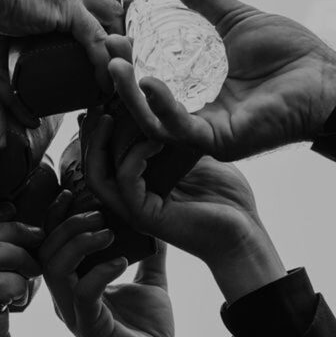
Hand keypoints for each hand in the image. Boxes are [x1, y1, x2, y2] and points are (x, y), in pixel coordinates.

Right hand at [0, 0, 123, 83]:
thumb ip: (9, 39)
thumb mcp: (5, 13)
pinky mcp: (68, 8)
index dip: (102, 10)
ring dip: (116, 45)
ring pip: (113, 16)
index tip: (100, 36)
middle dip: (115, 28)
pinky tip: (104, 83)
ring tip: (112, 72)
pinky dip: (103, 63)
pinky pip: (97, 39)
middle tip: (109, 58)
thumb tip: (7, 67)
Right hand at [40, 191, 181, 336]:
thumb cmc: (147, 334)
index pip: (53, 243)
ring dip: (78, 242)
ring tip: (107, 230)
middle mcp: (67, 298)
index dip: (58, 216)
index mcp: (75, 284)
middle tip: (97, 210)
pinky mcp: (91, 329)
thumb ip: (148, 255)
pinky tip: (121, 260)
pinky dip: (99, 270)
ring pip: (56, 268)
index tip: (73, 192)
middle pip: (46, 250)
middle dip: (68, 223)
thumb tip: (155, 222)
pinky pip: (84, 293)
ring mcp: (75, 314)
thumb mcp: (149, 284)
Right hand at [84, 116, 285, 301]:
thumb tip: (167, 107)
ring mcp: (135, 210)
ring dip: (101, 145)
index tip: (106, 102)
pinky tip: (154, 141)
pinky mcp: (147, 217)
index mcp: (138, 186)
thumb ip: (176, 139)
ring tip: (112, 117)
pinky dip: (135, 158)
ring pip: (99, 176)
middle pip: (93, 165)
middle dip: (91, 135)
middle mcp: (130, 199)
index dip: (100, 131)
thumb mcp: (196, 158)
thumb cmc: (225, 200)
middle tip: (99, 106)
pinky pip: (128, 181)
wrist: (244, 234)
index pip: (105, 157)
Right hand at [108, 0, 335, 160]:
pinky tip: (149, 82)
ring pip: (154, 121)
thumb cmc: (290, 55)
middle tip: (109, 50)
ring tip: (117, 64)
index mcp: (198, 94)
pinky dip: (162, 107)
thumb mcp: (234, 21)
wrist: (326, 78)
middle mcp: (198, 118)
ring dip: (131, 94)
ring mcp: (207, 133)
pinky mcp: (220, 142)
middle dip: (121, 79)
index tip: (114, 35)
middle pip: (145, 105)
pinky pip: (181, 129)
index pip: (150, 83)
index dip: (129, 62)